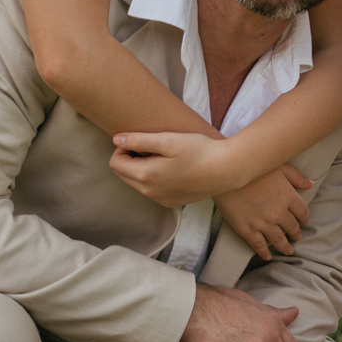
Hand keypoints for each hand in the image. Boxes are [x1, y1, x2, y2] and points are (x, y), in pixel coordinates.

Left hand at [109, 129, 228, 206]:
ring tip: (162, 156)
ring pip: (136, 183)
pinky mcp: (170, 202)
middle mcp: (149, 192)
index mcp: (145, 175)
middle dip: (130, 159)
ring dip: (141, 169)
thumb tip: (116, 139)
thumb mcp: (168, 140)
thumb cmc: (198, 151)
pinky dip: (153, 179)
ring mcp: (160, 200)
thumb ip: (139, 140)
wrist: (226, 170)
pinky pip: (151, 190)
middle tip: (151, 146)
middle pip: (123, 175)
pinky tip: (171, 169)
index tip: (141, 139)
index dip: (123, 147)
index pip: (115, 163)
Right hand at [217, 166, 312, 261]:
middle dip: (295, 233)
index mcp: (288, 196)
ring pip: (278, 239)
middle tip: (297, 236)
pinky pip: (259, 245)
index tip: (303, 221)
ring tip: (288, 250)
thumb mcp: (279, 166)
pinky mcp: (247, 230)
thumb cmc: (253, 168)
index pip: (302, 212)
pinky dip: (264, 252)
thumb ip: (295, 177)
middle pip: (291, 227)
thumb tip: (310, 184)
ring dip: (284, 246)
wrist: (227, 175)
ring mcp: (263, 223)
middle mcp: (278, 212)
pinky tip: (268, 256)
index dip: (304, 218)